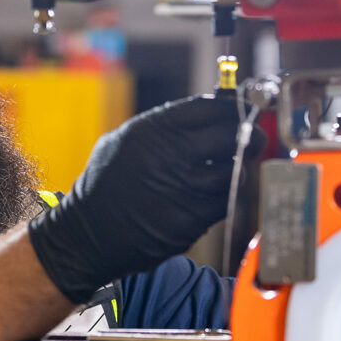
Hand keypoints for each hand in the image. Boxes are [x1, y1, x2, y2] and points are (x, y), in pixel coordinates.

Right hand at [28, 95, 265, 302]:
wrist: (86, 234)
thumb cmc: (107, 184)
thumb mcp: (124, 141)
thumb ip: (164, 125)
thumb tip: (211, 107)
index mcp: (153, 130)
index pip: (211, 107)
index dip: (233, 106)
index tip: (243, 109)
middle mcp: (170, 156)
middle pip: (231, 135)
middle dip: (250, 134)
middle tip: (255, 137)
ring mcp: (182, 190)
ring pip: (234, 171)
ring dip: (242, 167)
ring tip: (238, 165)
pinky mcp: (190, 221)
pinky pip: (224, 203)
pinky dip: (228, 195)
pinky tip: (221, 191)